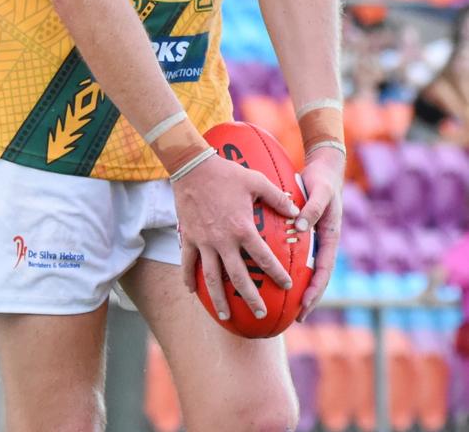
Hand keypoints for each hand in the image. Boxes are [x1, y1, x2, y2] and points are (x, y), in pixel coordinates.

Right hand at [173, 154, 300, 320]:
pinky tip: (193, 292)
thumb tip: (296, 211)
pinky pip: (187, 263)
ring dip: (218, 299)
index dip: (277, 273)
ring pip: (211, 278)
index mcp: (242, 228)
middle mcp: (223, 240)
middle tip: (261, 313)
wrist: (192, 167)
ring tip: (225, 316)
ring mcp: (204, 242)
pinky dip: (189, 279)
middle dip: (250, 298)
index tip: (286, 285)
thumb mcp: (256, 181)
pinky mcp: (189, 238)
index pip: (263, 257)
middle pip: (238, 276)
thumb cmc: (227, 173)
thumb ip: (277, 198)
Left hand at [295, 146, 344, 321]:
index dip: (315, 290)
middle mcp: (323, 243)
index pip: (324, 271)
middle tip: (296, 318)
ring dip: (299, 287)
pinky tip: (273, 274)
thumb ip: (312, 209)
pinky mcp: (305, 234)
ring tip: (284, 306)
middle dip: (308, 298)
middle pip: (316, 276)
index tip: (305, 305)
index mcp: (330, 238)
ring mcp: (315, 240)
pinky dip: (289, 266)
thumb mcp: (320, 193)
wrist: (325, 169)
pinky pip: (298, 254)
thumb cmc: (323, 181)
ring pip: (307, 269)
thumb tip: (300, 226)